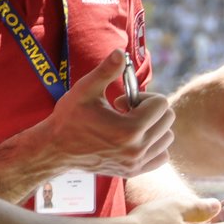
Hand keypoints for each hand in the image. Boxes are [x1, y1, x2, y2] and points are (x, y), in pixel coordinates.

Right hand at [45, 49, 174, 177]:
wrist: (56, 149)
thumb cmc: (69, 117)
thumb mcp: (85, 90)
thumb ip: (107, 71)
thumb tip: (121, 53)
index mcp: (129, 129)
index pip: (161, 104)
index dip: (143, 97)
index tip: (122, 101)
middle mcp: (137, 149)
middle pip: (167, 119)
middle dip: (149, 109)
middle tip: (125, 111)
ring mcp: (136, 163)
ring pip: (167, 137)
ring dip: (153, 126)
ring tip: (129, 125)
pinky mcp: (133, 171)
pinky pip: (162, 156)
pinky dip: (155, 144)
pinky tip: (135, 138)